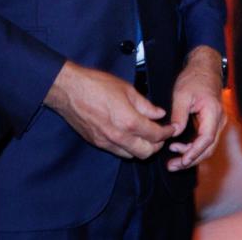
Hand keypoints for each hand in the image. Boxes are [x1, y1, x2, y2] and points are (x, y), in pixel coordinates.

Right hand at [44, 61, 172, 158]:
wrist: (70, 91)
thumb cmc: (98, 85)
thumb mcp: (128, 90)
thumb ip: (146, 105)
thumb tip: (159, 114)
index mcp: (129, 121)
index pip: (155, 135)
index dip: (167, 133)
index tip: (172, 129)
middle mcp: (118, 136)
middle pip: (146, 153)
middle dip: (157, 145)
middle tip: (160, 134)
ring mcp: (106, 142)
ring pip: (131, 155)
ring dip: (142, 148)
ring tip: (146, 135)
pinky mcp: (96, 143)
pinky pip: (117, 152)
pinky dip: (128, 148)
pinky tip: (130, 136)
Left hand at [167, 46, 224, 170]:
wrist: (205, 67)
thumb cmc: (194, 78)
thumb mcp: (182, 95)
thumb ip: (179, 115)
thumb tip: (174, 133)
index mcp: (213, 112)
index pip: (206, 139)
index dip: (194, 152)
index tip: (181, 161)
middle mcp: (219, 119)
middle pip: (209, 147)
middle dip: (192, 160)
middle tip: (173, 166)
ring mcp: (218, 121)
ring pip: (208, 146)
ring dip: (192, 155)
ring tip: (173, 160)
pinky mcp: (212, 122)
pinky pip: (206, 140)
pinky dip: (194, 147)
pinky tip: (179, 148)